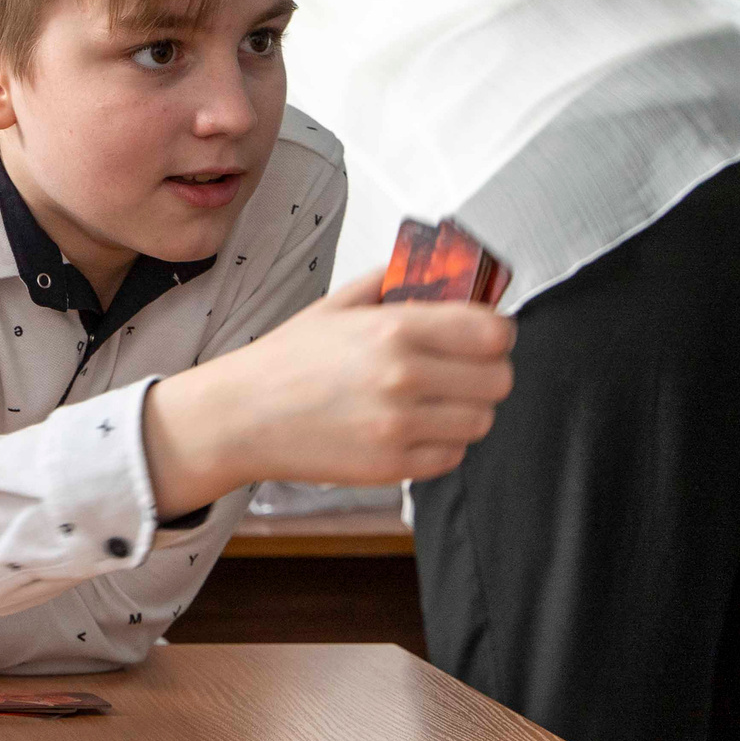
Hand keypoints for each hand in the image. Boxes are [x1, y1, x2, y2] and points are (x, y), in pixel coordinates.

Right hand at [143, 271, 515, 514]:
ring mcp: (400, 426)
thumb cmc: (285, 362)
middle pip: (498, 379)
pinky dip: (440, 443)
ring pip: (482, 420)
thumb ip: (393, 284)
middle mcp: (404, 377)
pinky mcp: (394, 466)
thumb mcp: (336, 306)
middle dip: (483, 372)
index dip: (495, 333)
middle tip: (456, 370)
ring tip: (428, 402)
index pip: (495, 332)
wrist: (241, 416)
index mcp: (394, 329)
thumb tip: (442, 274)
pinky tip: (408, 427)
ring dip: (463, 410)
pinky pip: (453, 456)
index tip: (483, 336)